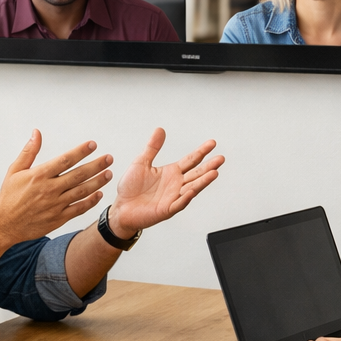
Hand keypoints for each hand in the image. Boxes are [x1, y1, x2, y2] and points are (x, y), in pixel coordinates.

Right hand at [0, 130, 113, 244]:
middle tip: (108, 158)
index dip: (80, 151)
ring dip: (97, 182)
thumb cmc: (9, 196)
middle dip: (96, 165)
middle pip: (78, 175)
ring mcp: (55, 205)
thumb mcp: (15, 170)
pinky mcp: (58, 218)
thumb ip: (29, 152)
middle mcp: (49, 189)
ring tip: (109, 174)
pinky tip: (99, 194)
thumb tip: (36, 133)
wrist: (5, 224)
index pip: (65, 160)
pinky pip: (78, 209)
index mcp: (39, 175)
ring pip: (82, 191)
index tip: (92, 144)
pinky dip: (90, 202)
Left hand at [109, 128, 223, 237]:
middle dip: (208, 166)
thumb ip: (152, 147)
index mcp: (171, 173)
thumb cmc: (131, 188)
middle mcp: (176, 184)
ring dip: (203, 181)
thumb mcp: (141, 162)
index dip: (201, 152)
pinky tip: (192, 191)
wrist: (120, 208)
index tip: (212, 143)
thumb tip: (160, 130)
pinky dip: (185, 198)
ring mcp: (173, 197)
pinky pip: (178, 203)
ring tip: (214, 173)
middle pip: (196, 174)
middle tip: (220, 158)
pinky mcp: (166, 210)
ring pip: (192, 188)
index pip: (190, 160)